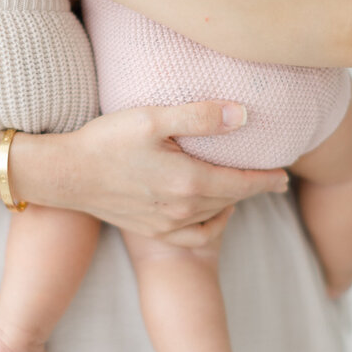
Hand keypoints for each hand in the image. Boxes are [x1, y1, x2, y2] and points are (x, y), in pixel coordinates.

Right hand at [18, 102, 290, 247]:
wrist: (64, 174)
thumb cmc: (106, 140)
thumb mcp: (153, 118)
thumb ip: (200, 116)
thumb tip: (244, 115)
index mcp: (189, 182)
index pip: (244, 184)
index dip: (269, 179)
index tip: (286, 175)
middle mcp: (183, 209)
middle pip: (232, 200)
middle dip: (254, 189)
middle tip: (272, 178)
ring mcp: (167, 224)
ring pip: (215, 215)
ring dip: (233, 202)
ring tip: (243, 187)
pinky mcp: (152, 230)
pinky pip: (194, 236)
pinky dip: (211, 225)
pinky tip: (214, 212)